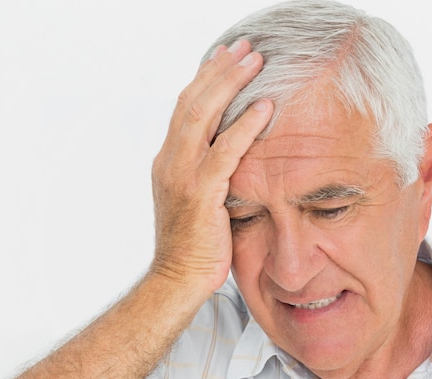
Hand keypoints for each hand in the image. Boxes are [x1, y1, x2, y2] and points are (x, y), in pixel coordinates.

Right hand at [150, 40, 273, 294]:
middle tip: (244, 46)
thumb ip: (205, 171)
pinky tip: (264, 106)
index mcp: (167, 160)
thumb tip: (229, 153)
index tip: (224, 56)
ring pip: (202, 116)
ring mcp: (181, 175)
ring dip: (230, 84)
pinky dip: (244, 125)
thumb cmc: (192, 243)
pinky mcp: (199, 193)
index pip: (184, 108)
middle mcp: (169, 160)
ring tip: (255, 60)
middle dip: (219, 69)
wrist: (177, 278)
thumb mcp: (193, 199)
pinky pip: (224, 151)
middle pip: (192, 101)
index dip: (204, 78)